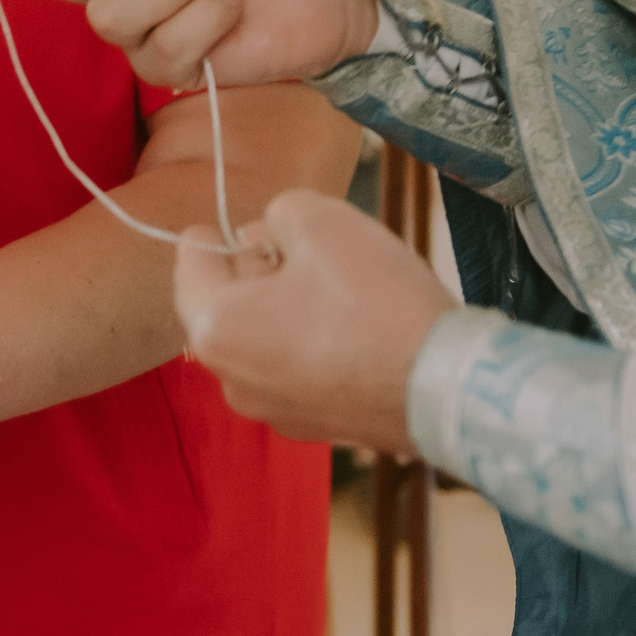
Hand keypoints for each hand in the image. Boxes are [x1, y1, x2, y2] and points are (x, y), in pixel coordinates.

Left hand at [174, 188, 453, 454]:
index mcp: (216, 328)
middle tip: (296, 244)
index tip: (232, 222)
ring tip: (333, 280)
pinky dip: (311, 340)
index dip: (212, 233)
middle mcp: (231, 379)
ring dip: (284, 304)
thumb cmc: (376, 302)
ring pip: (261, 336)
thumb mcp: (322, 220)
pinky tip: (353, 322)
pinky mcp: (315, 425)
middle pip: (225, 302)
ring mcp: (273, 410)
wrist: (445, 387)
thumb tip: (275, 231)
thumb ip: (280, 210)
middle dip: (255, 267)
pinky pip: (294, 367)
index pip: (189, 263)